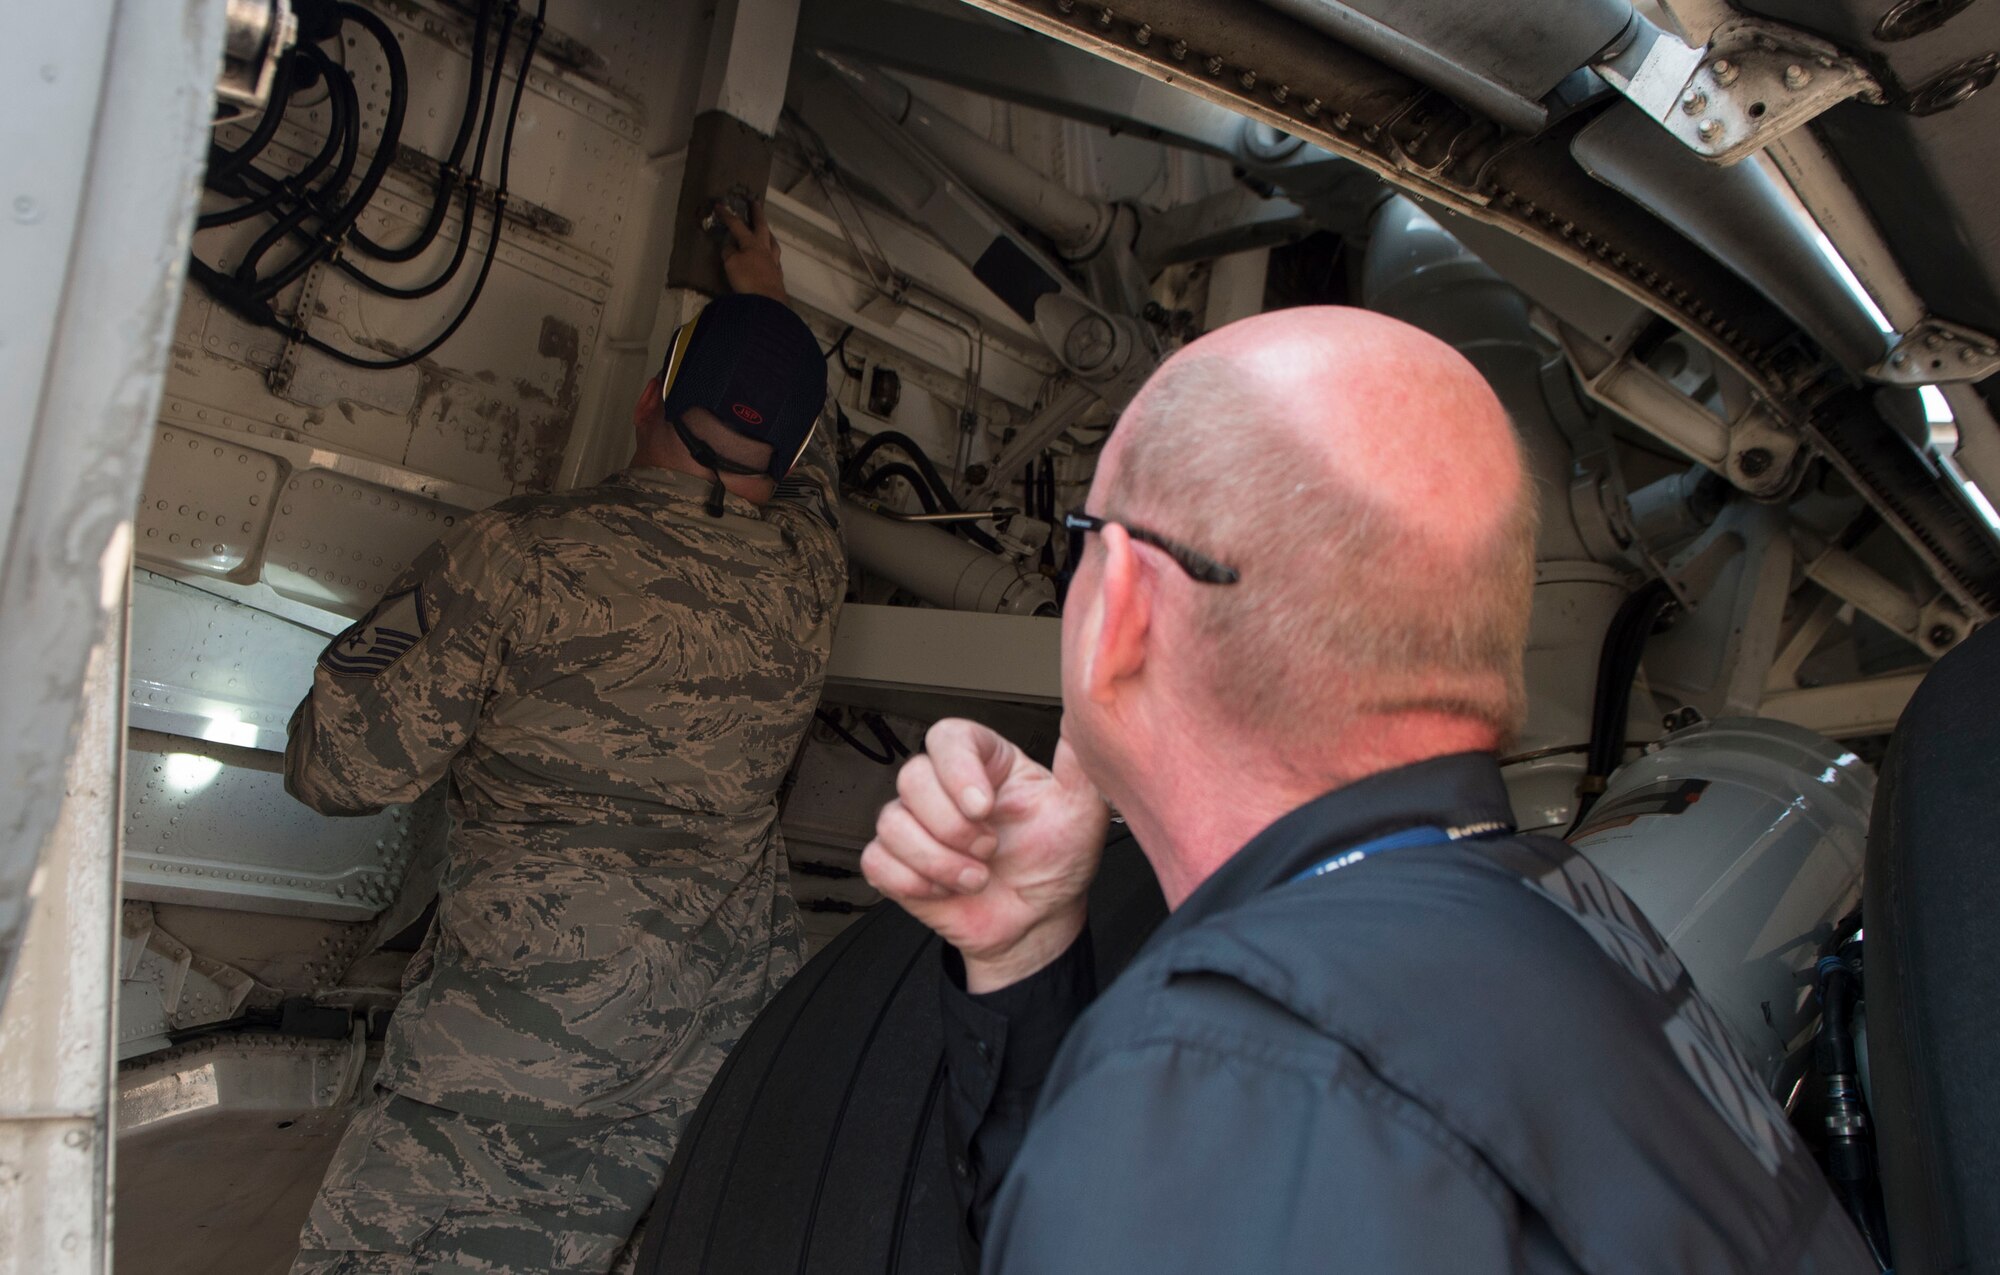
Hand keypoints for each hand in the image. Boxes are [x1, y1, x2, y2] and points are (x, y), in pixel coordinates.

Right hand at [719, 198, 787, 302]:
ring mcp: (774, 262)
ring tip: (767, 230)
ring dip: (769, 234)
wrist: (767, 302)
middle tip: (755, 202)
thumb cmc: (747, 280)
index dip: (727, 215)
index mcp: (752, 244)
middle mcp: (765, 250)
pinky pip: (775, 259)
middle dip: (758, 214)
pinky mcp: (777, 275)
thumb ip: (729, 252)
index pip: (737, 225)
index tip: (719, 205)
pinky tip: (771, 257)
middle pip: (762, 227)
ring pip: (773, 243)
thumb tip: (729, 245)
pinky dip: (772, 254)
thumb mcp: (731, 264)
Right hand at [862, 720, 1109, 991]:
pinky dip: (913, 882)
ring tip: (977, 879)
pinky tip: (947, 891)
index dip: (956, 768)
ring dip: (938, 861)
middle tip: (990, 851)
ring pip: (892, 822)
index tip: (984, 807)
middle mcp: (945, 786)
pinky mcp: (896, 862)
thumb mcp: (1080, 811)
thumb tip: (1081, 713)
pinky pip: (876, 860)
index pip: (948, 737)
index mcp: (985, 762)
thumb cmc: (1057, 862)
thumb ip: (1078, 761)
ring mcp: (916, 824)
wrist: (1038, 922)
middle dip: (952, 826)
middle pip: (912, 777)